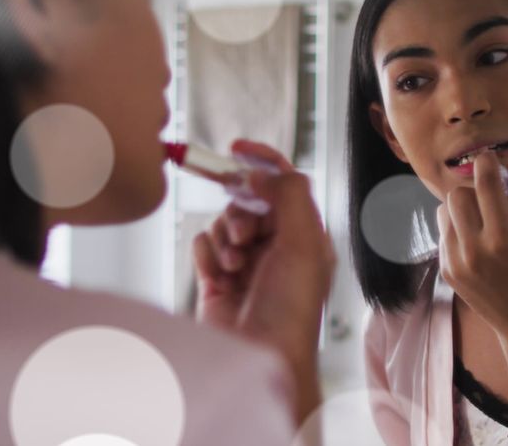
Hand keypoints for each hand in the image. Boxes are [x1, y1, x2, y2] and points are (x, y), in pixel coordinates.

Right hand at [193, 140, 336, 368]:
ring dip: (224, 237)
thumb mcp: (304, 244)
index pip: (284, 184)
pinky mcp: (216, 281)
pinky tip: (219, 276)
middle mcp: (277, 247)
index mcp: (305, 236)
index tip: (238, 149)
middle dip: (241, 212)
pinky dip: (207, 255)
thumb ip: (287, 196)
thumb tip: (260, 174)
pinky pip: (202, 245)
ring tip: (235, 265)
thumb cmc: (292, 312)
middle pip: (247, 201)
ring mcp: (245, 264)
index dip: (262, 163)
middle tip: (245, 236)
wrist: (261, 358)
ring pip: (222, 221)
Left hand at [437, 151, 507, 336]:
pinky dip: (458, 230)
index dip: (486, 165)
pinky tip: (478, 242)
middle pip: (457, 196)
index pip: (485, 186)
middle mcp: (474, 251)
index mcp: (504, 239)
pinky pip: (443, 235)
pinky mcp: (447, 272)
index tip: (488, 159)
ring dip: (462, 210)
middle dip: (474, 190)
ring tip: (482, 221)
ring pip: (444, 213)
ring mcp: (456, 263)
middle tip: (490, 199)